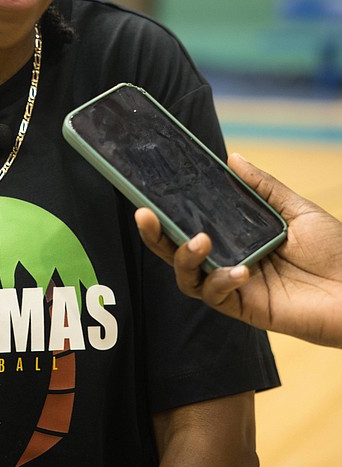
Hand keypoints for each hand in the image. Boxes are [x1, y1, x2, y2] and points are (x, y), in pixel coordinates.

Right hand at [135, 153, 341, 347]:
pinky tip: (239, 270)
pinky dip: (220, 282)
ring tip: (199, 240)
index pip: (192, 223)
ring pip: (187, 277)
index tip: (149, 193)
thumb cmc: (336, 250)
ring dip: (183, 257)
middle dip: (155, 235)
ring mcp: (235, 286)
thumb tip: (232, 157)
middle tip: (144, 214)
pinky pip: (217, 297)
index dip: (168, 212)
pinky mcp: (247, 309)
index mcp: (237, 236)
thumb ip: (262, 187)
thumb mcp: (296, 210)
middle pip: (177, 251)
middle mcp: (229, 260)